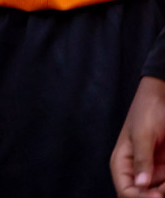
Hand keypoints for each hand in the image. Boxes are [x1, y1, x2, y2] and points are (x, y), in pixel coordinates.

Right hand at [114, 76, 164, 196]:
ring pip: (158, 191)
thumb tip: (139, 184)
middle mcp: (137, 171)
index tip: (157, 194)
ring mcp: (153, 170)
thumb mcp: (142, 134)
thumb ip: (141, 159)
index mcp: (122, 163)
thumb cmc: (147, 111)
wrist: (163, 97)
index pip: (126, 192)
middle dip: (157, 194)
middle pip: (143, 195)